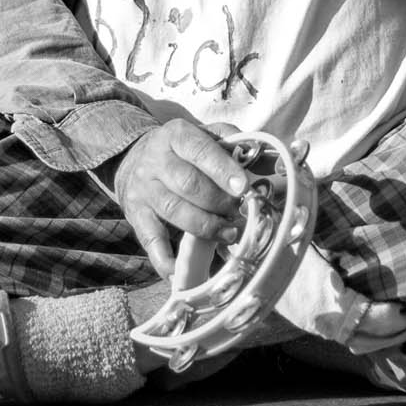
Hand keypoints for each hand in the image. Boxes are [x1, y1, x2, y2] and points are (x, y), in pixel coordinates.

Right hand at [108, 120, 250, 280]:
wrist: (134, 159)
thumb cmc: (184, 152)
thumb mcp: (207, 137)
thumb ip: (238, 147)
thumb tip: (271, 163)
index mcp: (176, 135)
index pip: (200, 149)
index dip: (222, 169)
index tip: (243, 187)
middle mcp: (155, 160)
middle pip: (188, 183)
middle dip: (218, 202)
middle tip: (239, 212)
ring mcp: (143, 189)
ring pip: (174, 210)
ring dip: (205, 226)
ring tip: (228, 234)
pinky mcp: (136, 215)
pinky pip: (150, 239)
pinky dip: (165, 258)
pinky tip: (181, 270)